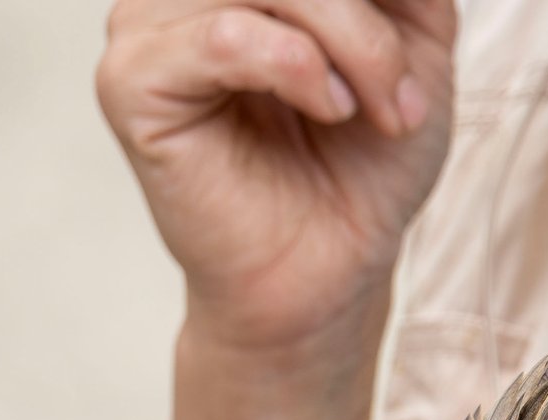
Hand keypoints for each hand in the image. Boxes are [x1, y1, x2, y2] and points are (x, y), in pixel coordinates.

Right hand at [96, 0, 456, 360]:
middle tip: (407, 91)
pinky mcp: (132, 81)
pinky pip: (221, 33)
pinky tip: (328, 108)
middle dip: (367, 15)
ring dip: (350, 41)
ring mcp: (146, 24)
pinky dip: (297, 66)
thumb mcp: (415, 48)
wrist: (337, 267)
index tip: (415, 20)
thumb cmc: (365, 163)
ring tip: (378, 108)